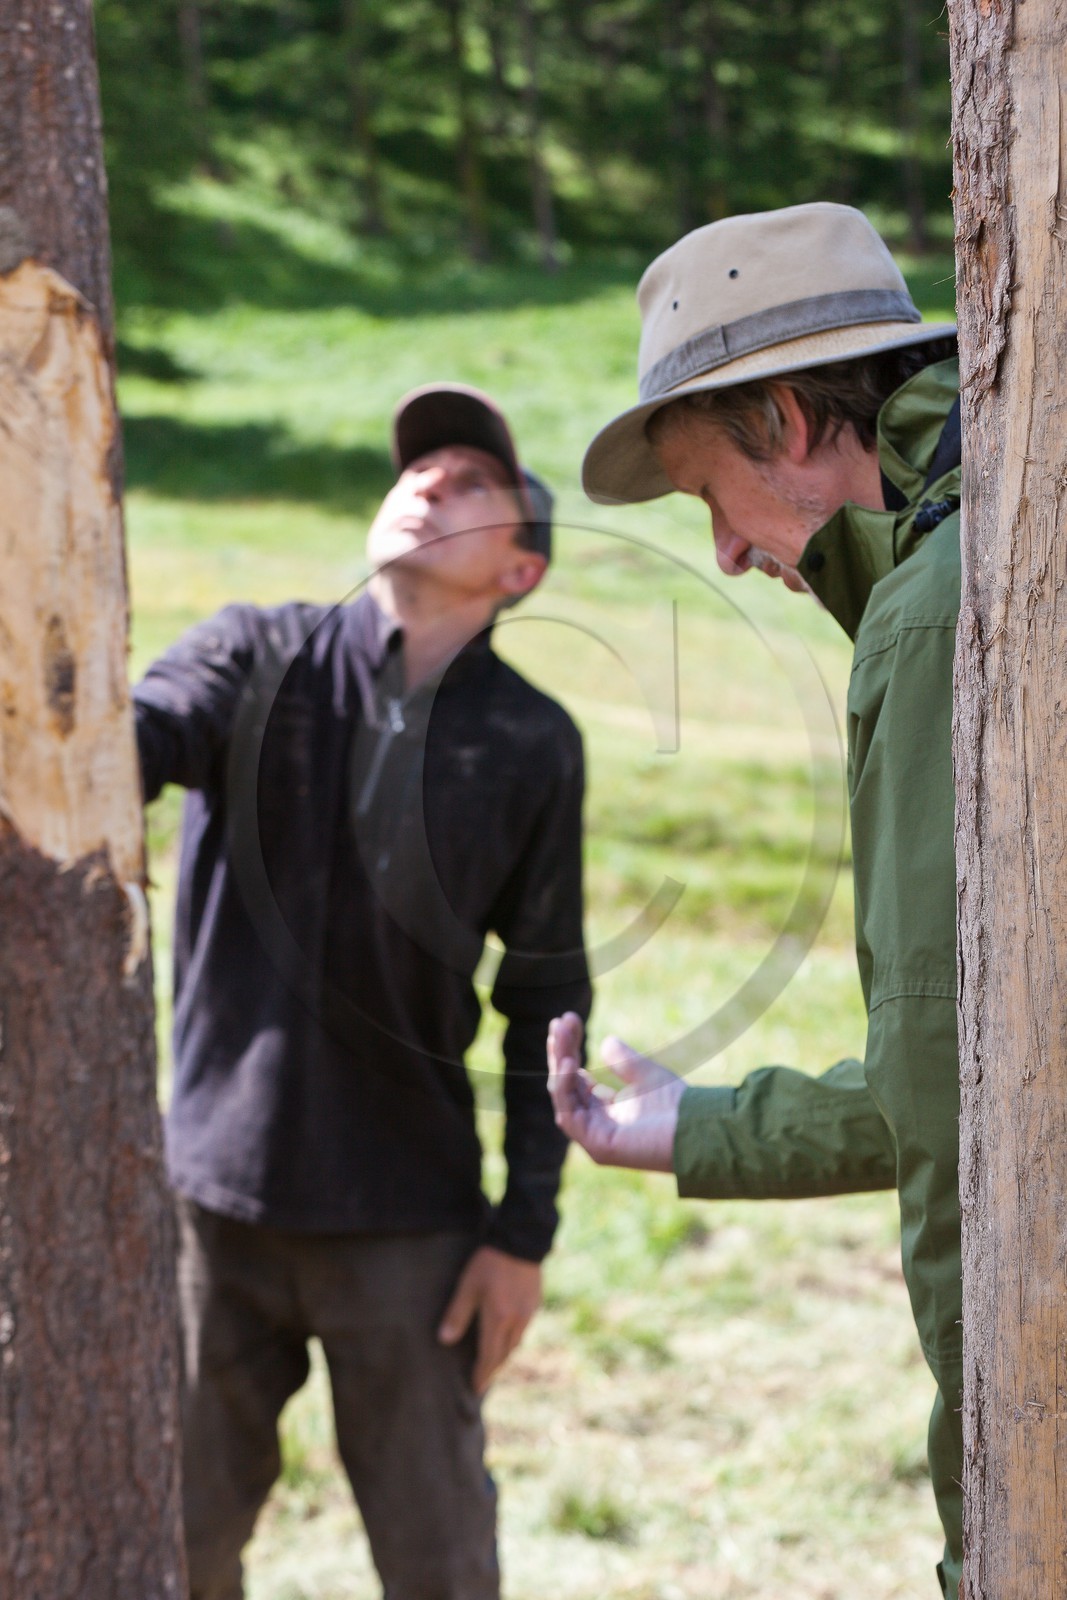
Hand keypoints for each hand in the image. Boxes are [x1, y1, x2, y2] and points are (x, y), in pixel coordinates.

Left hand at [437, 1245, 541, 1395]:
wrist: (521, 1239)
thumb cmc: (490, 1262)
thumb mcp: (468, 1285)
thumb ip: (457, 1314)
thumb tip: (444, 1341)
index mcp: (498, 1319)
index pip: (488, 1356)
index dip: (482, 1374)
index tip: (476, 1389)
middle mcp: (516, 1321)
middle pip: (504, 1354)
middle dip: (493, 1369)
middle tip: (483, 1381)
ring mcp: (528, 1313)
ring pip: (515, 1343)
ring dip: (503, 1355)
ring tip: (493, 1362)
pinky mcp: (534, 1303)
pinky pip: (523, 1330)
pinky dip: (513, 1339)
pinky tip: (507, 1335)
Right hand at [547, 1012, 684, 1172]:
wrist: (695, 1127)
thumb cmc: (675, 1105)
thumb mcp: (645, 1073)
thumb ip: (624, 1060)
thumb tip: (607, 1041)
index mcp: (606, 1111)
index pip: (576, 1080)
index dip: (569, 1051)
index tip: (567, 1021)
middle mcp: (596, 1124)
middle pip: (566, 1085)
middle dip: (560, 1052)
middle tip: (559, 1022)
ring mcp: (594, 1137)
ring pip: (564, 1097)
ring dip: (559, 1064)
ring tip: (560, 1035)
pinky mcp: (597, 1145)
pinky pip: (569, 1115)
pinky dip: (565, 1087)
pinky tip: (569, 1062)